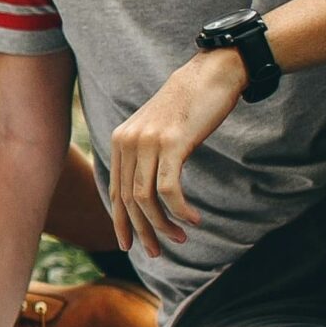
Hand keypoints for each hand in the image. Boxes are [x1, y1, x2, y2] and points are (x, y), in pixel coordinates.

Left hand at [106, 50, 240, 256]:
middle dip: (142, 231)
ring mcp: (147, 142)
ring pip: (145, 199)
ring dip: (163, 225)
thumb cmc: (189, 105)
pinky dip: (180, 211)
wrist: (211, 74)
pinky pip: (168, 190)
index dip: (121, 223)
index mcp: (120, 140)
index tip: (131, 245)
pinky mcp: (171, 144)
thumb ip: (145, 153)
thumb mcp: (157, 130)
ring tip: (181, 238)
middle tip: (157, 252)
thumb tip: (143, 191)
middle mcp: (127, 142)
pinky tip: (194, 220)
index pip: (115, 191)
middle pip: (127, 201)